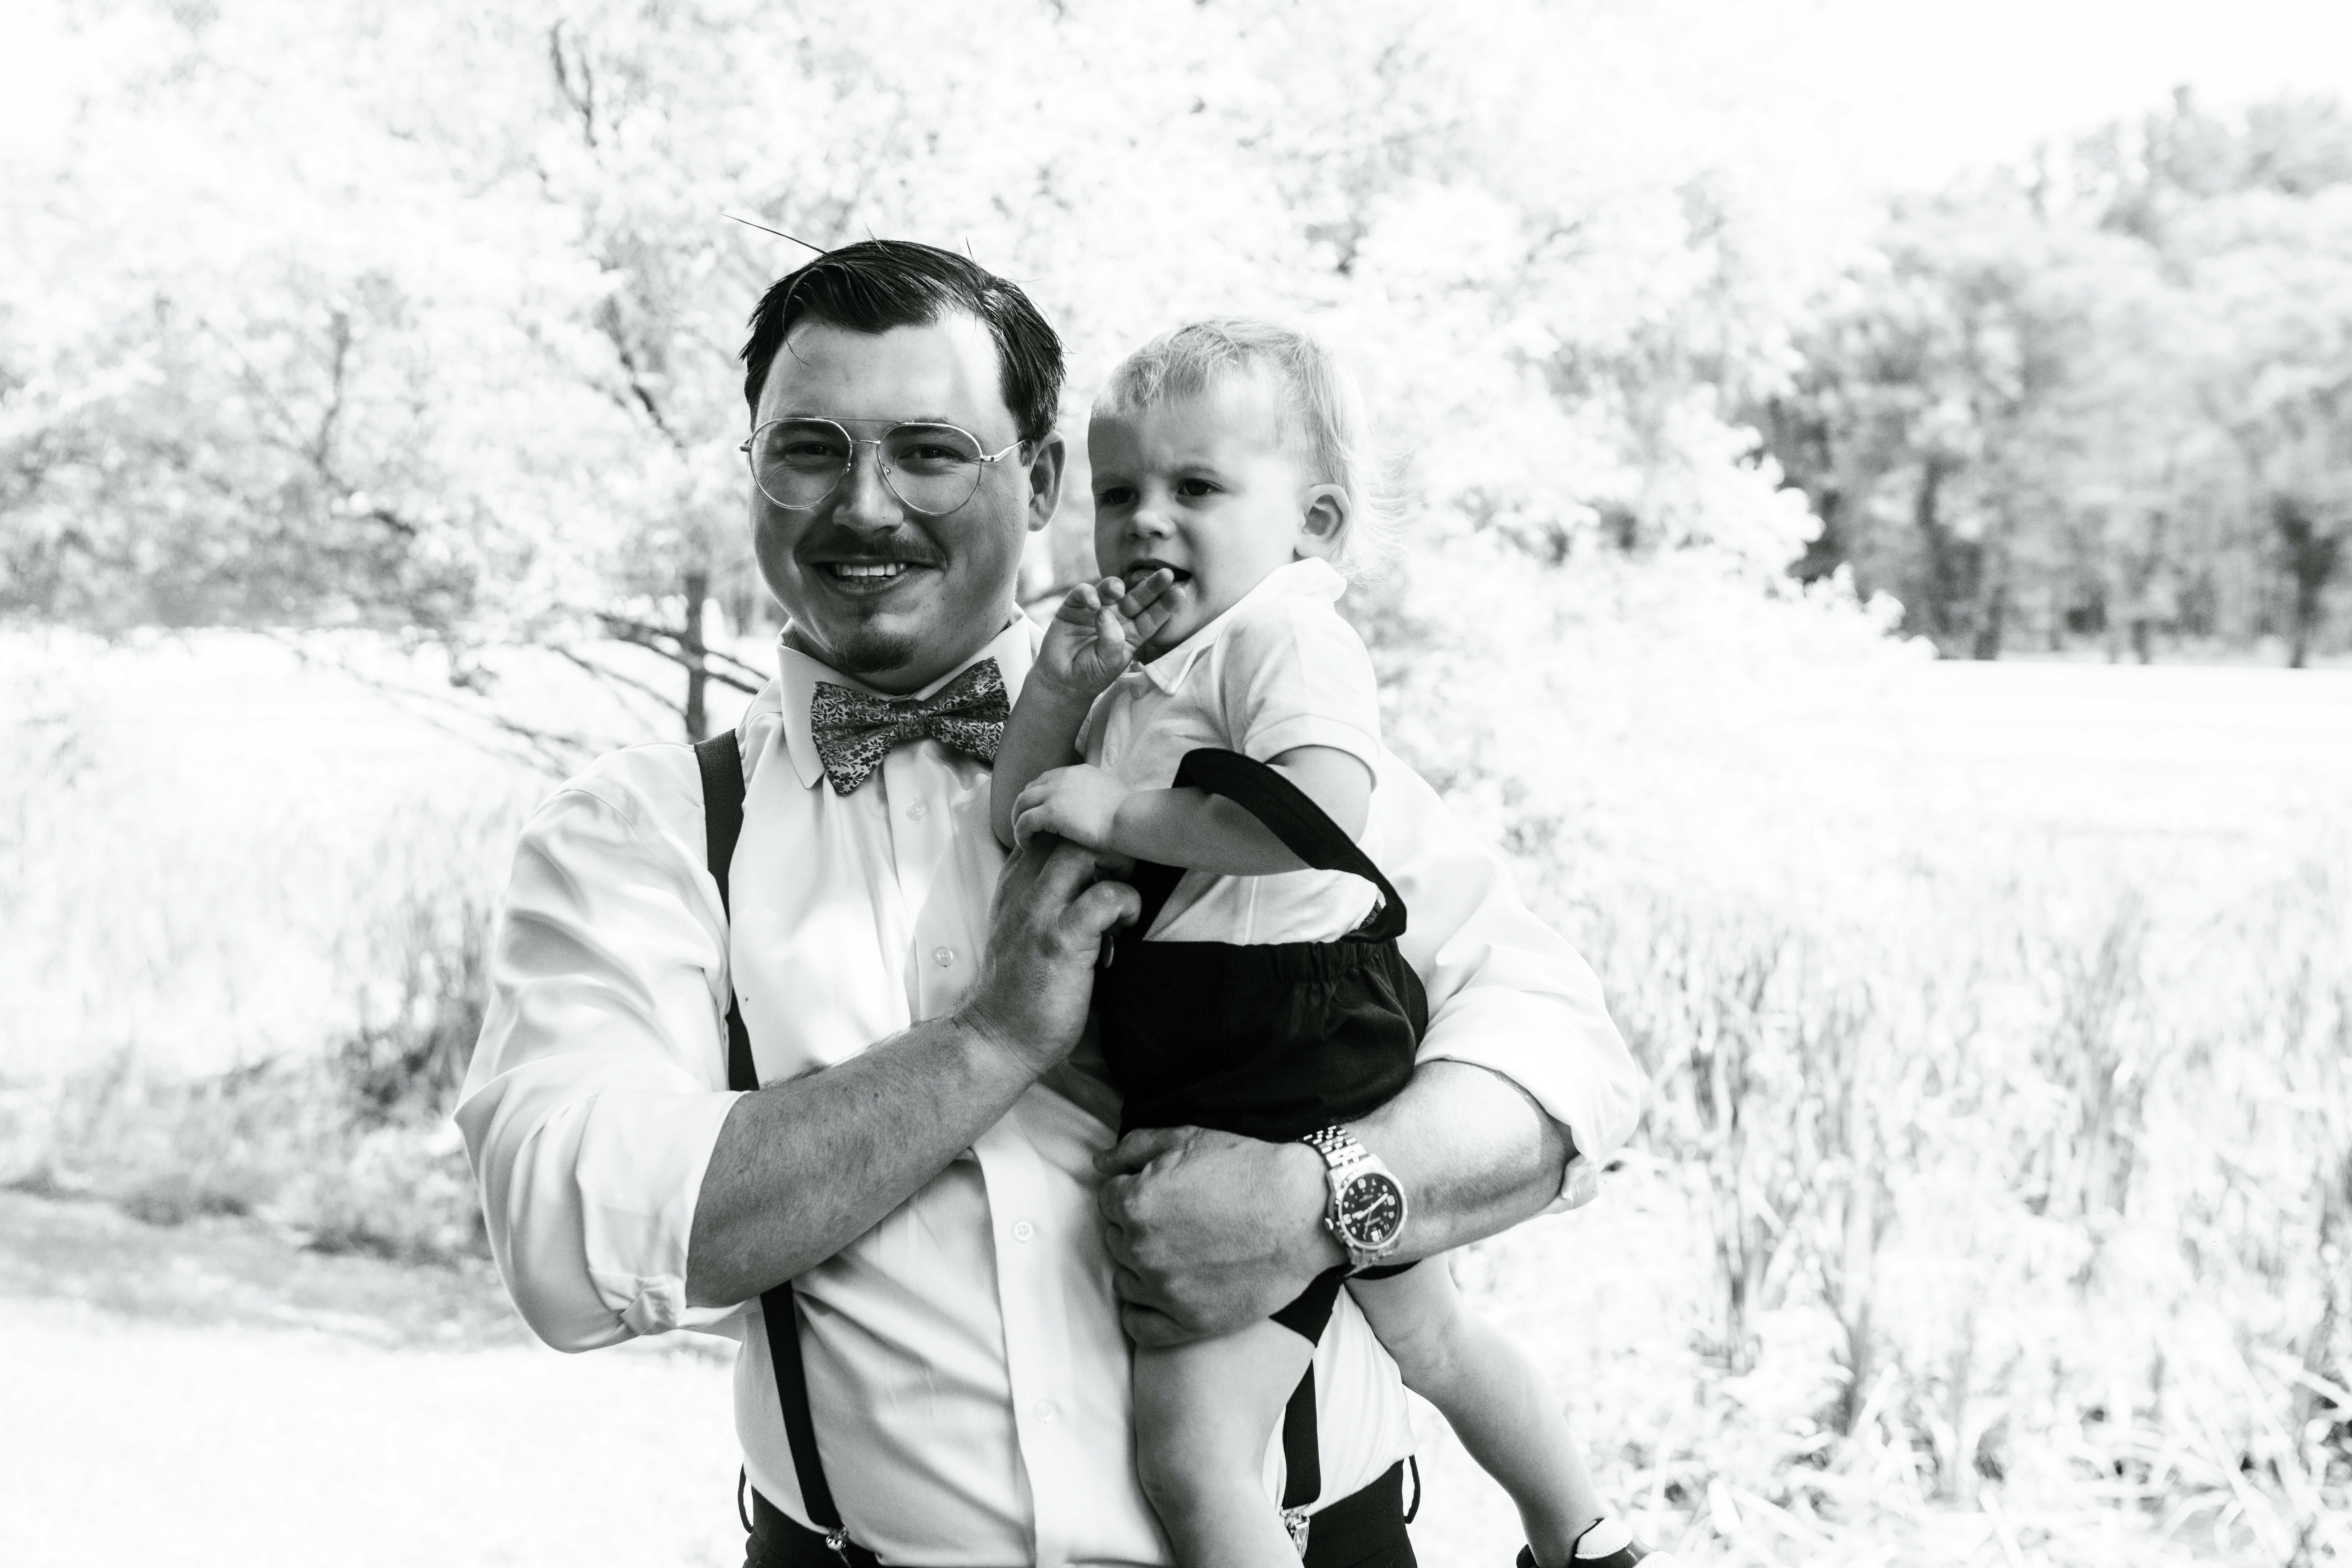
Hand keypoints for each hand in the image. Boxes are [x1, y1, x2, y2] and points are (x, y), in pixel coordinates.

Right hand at [958, 837, 1140, 1075]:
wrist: (996, 1037)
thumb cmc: (1018, 987)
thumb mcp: (1021, 928)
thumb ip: (1041, 897)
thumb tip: (1085, 875)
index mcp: (1014, 884)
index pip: (1046, 828)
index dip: (1081, 829)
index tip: (1107, 852)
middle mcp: (1023, 889)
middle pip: (1064, 828)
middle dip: (1103, 836)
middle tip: (1126, 866)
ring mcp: (1040, 912)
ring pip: (1081, 851)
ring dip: (1117, 863)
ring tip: (1126, 889)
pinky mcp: (1061, 940)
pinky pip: (1105, 898)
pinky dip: (1127, 902)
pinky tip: (1128, 923)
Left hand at [1010, 763, 1130, 853]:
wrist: (1130, 819)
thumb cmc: (1129, 814)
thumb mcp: (1112, 793)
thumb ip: (1099, 794)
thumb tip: (1102, 805)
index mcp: (1078, 772)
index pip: (1048, 779)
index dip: (1039, 796)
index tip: (1039, 811)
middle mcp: (1063, 777)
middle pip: (1030, 789)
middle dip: (1024, 807)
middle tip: (1024, 825)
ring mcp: (1054, 793)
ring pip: (1022, 804)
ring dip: (1018, 820)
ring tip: (1023, 837)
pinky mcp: (1050, 812)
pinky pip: (1024, 823)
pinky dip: (1021, 834)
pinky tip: (1027, 846)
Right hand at [1031, 572, 1175, 699]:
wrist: (1064, 679)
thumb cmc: (1092, 672)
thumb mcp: (1110, 663)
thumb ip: (1112, 641)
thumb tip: (1105, 613)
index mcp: (1133, 633)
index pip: (1152, 617)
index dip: (1166, 605)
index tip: (1180, 593)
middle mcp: (1118, 617)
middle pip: (1137, 598)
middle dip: (1151, 586)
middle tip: (1166, 574)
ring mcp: (1097, 609)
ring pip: (1111, 589)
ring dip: (1116, 586)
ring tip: (1118, 591)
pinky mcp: (1075, 606)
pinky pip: (1083, 593)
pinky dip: (1088, 594)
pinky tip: (1092, 603)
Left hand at [1095, 1125, 1345, 1345]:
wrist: (1304, 1210)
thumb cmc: (1248, 1169)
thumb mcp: (1187, 1138)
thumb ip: (1132, 1149)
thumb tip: (1099, 1165)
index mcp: (1135, 1203)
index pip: (1109, 1200)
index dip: (1134, 1192)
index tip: (1161, 1194)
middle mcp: (1142, 1249)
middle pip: (1116, 1240)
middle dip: (1136, 1227)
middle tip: (1174, 1221)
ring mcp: (1165, 1290)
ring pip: (1126, 1281)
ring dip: (1140, 1267)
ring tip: (1176, 1253)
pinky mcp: (1191, 1321)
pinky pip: (1141, 1327)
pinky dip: (1142, 1313)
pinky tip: (1157, 1298)